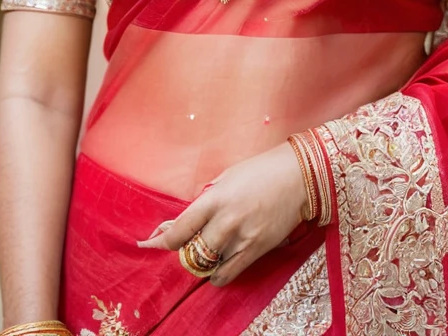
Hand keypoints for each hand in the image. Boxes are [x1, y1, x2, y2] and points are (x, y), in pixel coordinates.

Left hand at [136, 141, 307, 286]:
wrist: (297, 178)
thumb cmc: (258, 172)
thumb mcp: (225, 178)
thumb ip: (204, 201)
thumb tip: (180, 220)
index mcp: (215, 198)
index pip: (180, 229)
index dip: (162, 240)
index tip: (150, 242)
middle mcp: (226, 221)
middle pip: (191, 251)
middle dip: (181, 250)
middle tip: (181, 245)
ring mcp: (242, 238)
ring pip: (207, 265)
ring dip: (200, 262)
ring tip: (203, 252)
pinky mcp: (257, 250)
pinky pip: (228, 274)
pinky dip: (217, 274)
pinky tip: (217, 266)